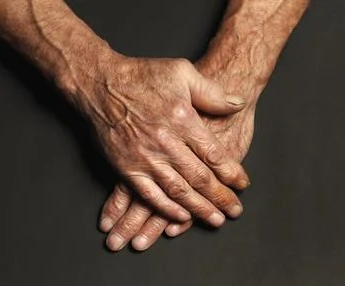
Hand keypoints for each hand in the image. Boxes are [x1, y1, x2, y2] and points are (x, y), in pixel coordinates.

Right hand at [98, 0, 309, 251]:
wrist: (101, 84)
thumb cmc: (142, 76)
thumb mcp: (182, 72)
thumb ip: (212, 92)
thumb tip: (238, 104)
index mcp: (182, 119)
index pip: (214, 154)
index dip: (232, 173)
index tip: (242, 183)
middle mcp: (166, 142)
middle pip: (200, 178)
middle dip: (221, 197)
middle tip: (235, 209)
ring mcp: (145, 158)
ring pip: (178, 191)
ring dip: (199, 209)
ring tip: (215, 219)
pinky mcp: (126, 168)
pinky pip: (150, 195)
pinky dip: (167, 209)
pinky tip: (181, 217)